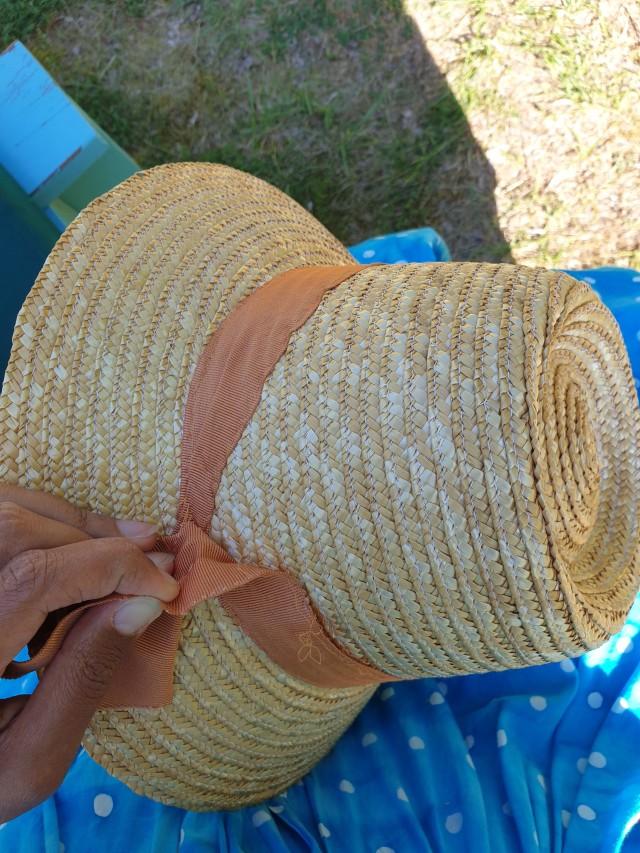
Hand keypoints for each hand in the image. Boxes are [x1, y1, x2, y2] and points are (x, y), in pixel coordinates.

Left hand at [0, 483, 179, 821]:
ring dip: (74, 522)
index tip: (164, 585)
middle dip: (97, 539)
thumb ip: (84, 680)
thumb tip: (145, 603)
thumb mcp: (30, 760)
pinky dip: (45, 517)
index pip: (34, 578)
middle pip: (17, 531)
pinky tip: (83, 535)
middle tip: (157, 555)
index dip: (110, 567)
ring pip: (4, 509)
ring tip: (130, 541)